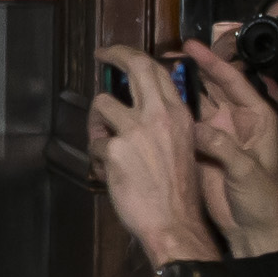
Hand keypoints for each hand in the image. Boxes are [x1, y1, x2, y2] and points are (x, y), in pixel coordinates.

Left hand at [90, 48, 221, 269]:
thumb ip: (164, 122)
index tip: (116, 53)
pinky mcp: (115, 149)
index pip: (157, 69)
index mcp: (179, 114)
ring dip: (97, 121)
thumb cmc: (178, 191)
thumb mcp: (183, 146)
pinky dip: (97, 156)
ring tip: (105, 144)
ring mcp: (136, 130)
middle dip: (114, 54)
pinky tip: (109, 172)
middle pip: (134, 66)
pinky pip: (94, 143)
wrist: (174, 222)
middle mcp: (159, 115)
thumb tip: (139, 106)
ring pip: (102, 103)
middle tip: (100, 55)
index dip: (132, 55)